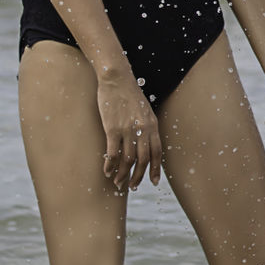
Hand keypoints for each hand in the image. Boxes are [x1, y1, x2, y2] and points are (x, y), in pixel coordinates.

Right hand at [96, 73, 161, 190]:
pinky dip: (110, 166)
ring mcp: (128, 129)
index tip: (153, 182)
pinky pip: (113, 154)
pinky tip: (106, 171)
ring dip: (122, 175)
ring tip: (117, 182)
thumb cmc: (129, 93)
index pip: (157, 153)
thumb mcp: (144, 110)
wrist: (117, 78)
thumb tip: (144, 143)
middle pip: (143, 161)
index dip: (155, 169)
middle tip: (131, 186)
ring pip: (128, 161)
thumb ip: (146, 126)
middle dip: (137, 177)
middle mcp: (142, 129)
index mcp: (152, 125)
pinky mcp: (113, 128)